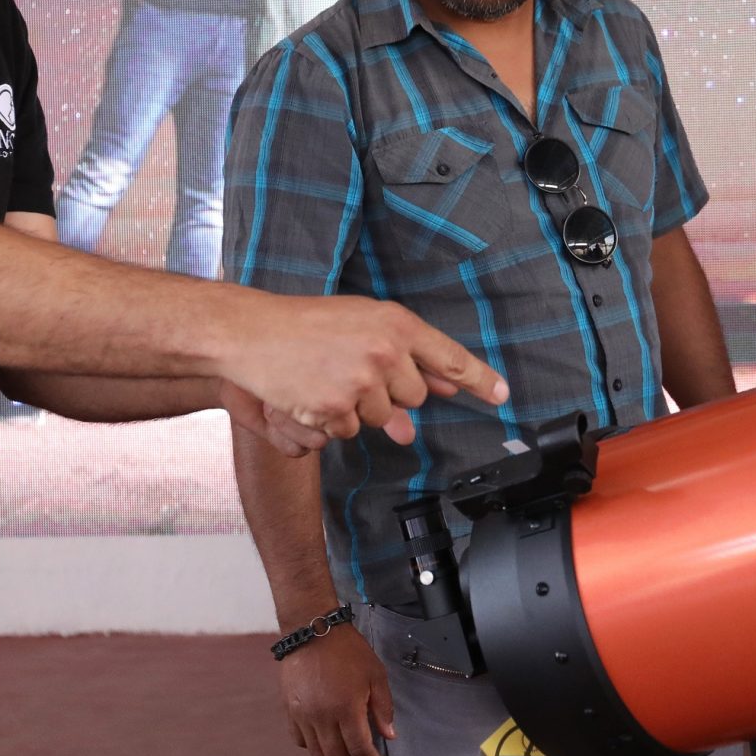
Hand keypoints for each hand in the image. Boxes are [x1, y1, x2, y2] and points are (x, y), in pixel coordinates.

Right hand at [224, 294, 507, 444]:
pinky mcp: (336, 408)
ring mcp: (361, 382)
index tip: (503, 394)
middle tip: (353, 370)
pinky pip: (349, 432)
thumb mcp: (361, 325)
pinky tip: (313, 394)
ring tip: (328, 377)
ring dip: (358, 408)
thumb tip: (440, 394)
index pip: (451, 356)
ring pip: (381, 418)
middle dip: (390, 392)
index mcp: (395, 323)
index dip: (480, 378)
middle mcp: (385, 352)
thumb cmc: (306, 325)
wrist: (253, 333)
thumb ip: (404, 356)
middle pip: (414, 396)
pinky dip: (333, 421)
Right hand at [279, 623, 393, 755]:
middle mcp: (322, 716)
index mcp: (346, 708)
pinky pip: (300, 741)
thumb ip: (383, 708)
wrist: (312, 630)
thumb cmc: (348, 650)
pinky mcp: (290, 710)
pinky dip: (315, 748)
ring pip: (318, 754)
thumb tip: (388, 736)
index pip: (360, 749)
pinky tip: (327, 742)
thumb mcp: (376, 675)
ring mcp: (302, 715)